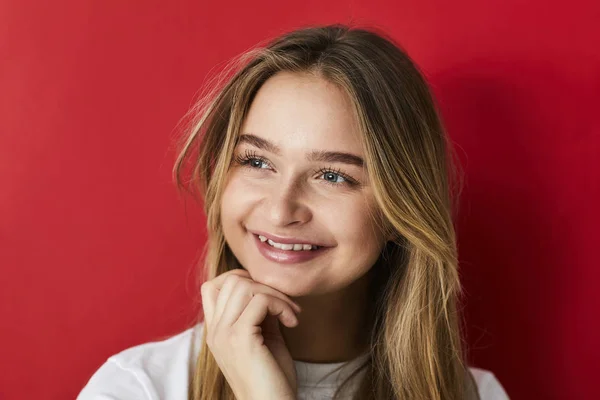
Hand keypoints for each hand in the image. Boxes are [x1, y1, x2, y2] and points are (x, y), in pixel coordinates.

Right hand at [201, 268, 301, 399]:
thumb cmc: (272, 378)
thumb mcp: (264, 338)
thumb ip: (260, 313)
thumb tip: (268, 288)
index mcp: (216, 331)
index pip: (212, 286)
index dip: (241, 279)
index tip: (267, 294)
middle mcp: (215, 331)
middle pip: (230, 280)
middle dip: (264, 285)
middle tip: (285, 304)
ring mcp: (224, 334)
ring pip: (244, 286)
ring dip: (275, 294)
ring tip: (290, 314)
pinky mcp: (240, 338)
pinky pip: (260, 301)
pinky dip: (281, 305)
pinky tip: (292, 322)